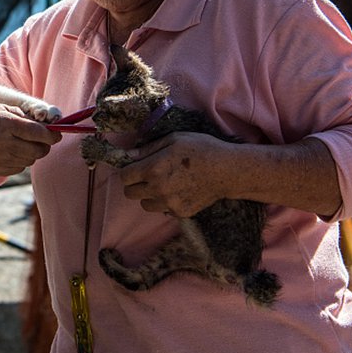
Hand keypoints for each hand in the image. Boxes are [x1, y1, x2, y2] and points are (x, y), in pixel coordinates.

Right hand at [0, 104, 61, 176]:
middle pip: (37, 150)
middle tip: (42, 139)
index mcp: (5, 124)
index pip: (37, 133)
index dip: (52, 135)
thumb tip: (51, 128)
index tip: (57, 135)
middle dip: (44, 145)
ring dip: (31, 153)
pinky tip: (9, 150)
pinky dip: (20, 160)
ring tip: (19, 142)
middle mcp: (1, 142)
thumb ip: (28, 118)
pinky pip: (20, 168)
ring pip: (30, 160)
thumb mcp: (5, 109)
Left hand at [118, 132, 233, 216]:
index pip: (124, 177)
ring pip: (144, 204)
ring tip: (164, 185)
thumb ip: (148, 149)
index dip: (127, 171)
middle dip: (135, 184)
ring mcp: (169, 203)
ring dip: (149, 195)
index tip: (135, 168)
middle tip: (147, 177)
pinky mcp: (180, 213)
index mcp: (153, 168)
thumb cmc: (201, 149)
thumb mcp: (174, 139)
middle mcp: (158, 188)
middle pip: (129, 193)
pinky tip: (178, 191)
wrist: (228, 170)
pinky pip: (162, 210)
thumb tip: (128, 155)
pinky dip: (166, 203)